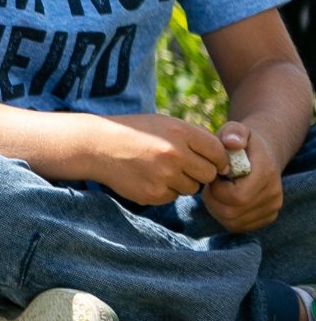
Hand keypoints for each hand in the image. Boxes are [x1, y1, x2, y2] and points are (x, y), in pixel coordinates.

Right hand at [97, 113, 227, 203]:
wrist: (96, 146)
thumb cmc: (133, 132)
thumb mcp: (163, 124)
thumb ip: (193, 138)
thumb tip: (224, 161)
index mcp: (180, 132)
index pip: (218, 152)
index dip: (217, 159)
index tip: (211, 162)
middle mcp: (175, 153)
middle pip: (209, 174)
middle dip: (200, 172)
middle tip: (182, 166)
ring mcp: (165, 175)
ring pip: (192, 188)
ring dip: (182, 182)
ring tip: (160, 170)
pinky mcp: (154, 193)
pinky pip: (173, 196)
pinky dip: (164, 190)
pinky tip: (147, 177)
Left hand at [202, 121, 285, 231]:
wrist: (262, 154)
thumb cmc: (242, 141)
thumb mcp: (236, 129)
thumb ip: (233, 132)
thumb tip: (231, 142)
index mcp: (266, 174)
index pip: (237, 196)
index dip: (216, 189)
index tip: (211, 175)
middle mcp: (273, 195)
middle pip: (232, 212)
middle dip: (212, 200)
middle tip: (208, 184)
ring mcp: (271, 209)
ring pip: (233, 222)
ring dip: (216, 209)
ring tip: (214, 191)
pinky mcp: (266, 218)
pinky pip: (239, 226)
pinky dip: (225, 216)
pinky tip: (222, 200)